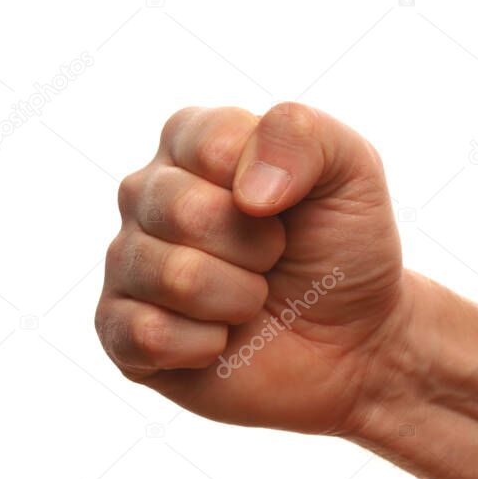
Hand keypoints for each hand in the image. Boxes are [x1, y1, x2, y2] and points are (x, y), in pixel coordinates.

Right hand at [95, 103, 407, 434]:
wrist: (355, 338)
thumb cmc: (345, 245)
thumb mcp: (354, 167)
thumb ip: (302, 134)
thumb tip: (244, 193)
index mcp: (192, 141)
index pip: (208, 142)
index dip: (270, 181)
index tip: (291, 203)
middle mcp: (148, 194)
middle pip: (184, 210)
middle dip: (258, 246)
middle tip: (276, 256)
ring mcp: (130, 263)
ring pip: (173, 276)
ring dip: (240, 297)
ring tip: (254, 296)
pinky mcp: (122, 333)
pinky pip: (147, 336)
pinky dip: (208, 344)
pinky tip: (223, 340)